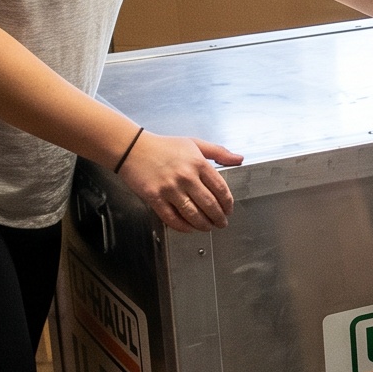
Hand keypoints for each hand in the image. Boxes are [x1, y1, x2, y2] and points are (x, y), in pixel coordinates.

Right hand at [116, 132, 242, 232]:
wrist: (133, 148)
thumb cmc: (164, 146)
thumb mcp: (194, 143)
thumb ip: (218, 152)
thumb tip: (239, 159)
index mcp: (198, 163)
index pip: (220, 188)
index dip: (228, 203)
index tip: (229, 210)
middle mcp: (186, 177)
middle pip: (209, 204)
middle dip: (218, 218)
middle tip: (222, 223)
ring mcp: (170, 189)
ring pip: (192, 214)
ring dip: (203, 225)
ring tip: (208, 228)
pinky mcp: (155, 198)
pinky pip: (172, 218)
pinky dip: (183, 227)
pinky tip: (189, 228)